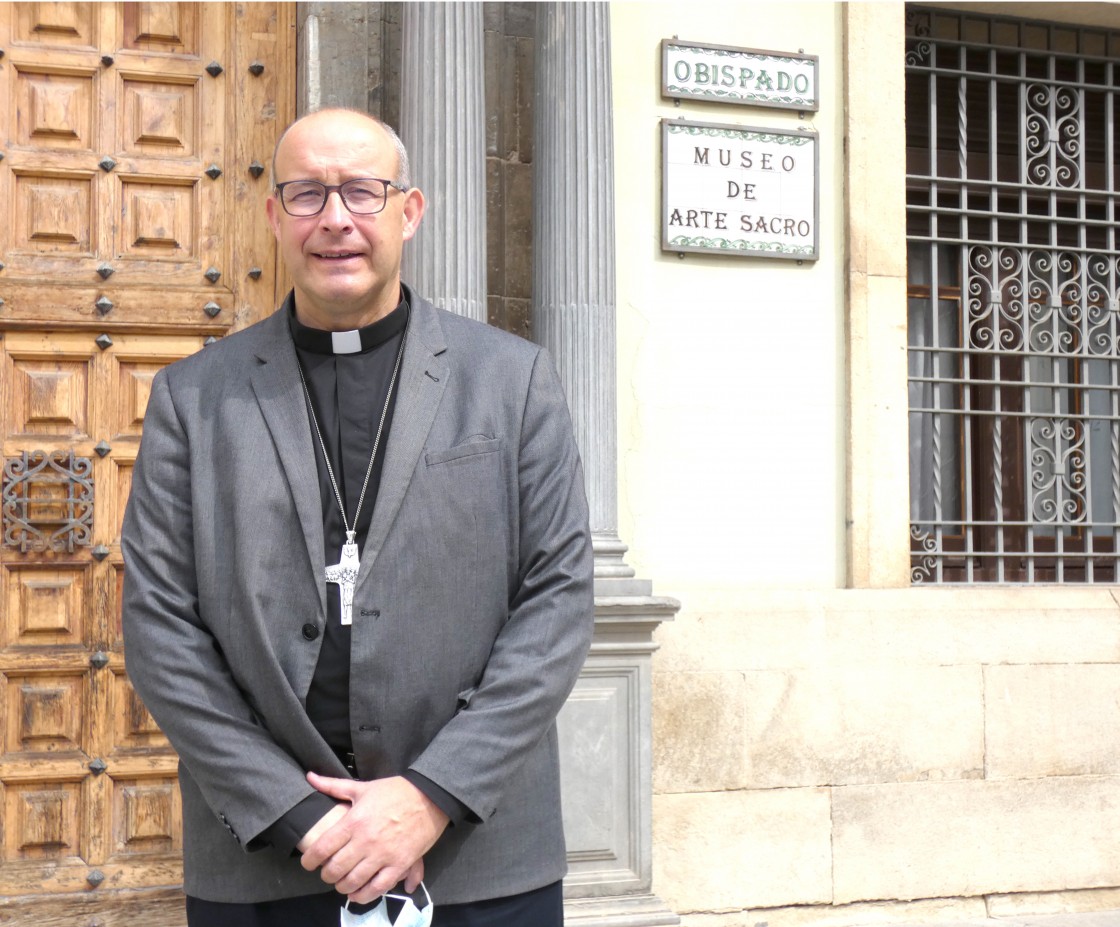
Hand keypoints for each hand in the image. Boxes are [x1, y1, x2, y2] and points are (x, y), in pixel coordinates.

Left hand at [299, 773, 448, 903]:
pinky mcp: (399, 864)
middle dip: (326, 875)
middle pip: (334, 869)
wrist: (429, 797)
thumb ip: (333, 786)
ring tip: (342, 882)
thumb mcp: (362, 787)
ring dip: (342, 886)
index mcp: (354, 821)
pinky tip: (358, 894)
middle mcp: (365, 841)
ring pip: (353, 882)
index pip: (322, 848)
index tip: (308, 863)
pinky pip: (377, 888)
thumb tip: (310, 777)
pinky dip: (364, 895)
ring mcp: (383, 855)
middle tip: (327, 872)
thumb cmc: (394, 791)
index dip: (309, 861)